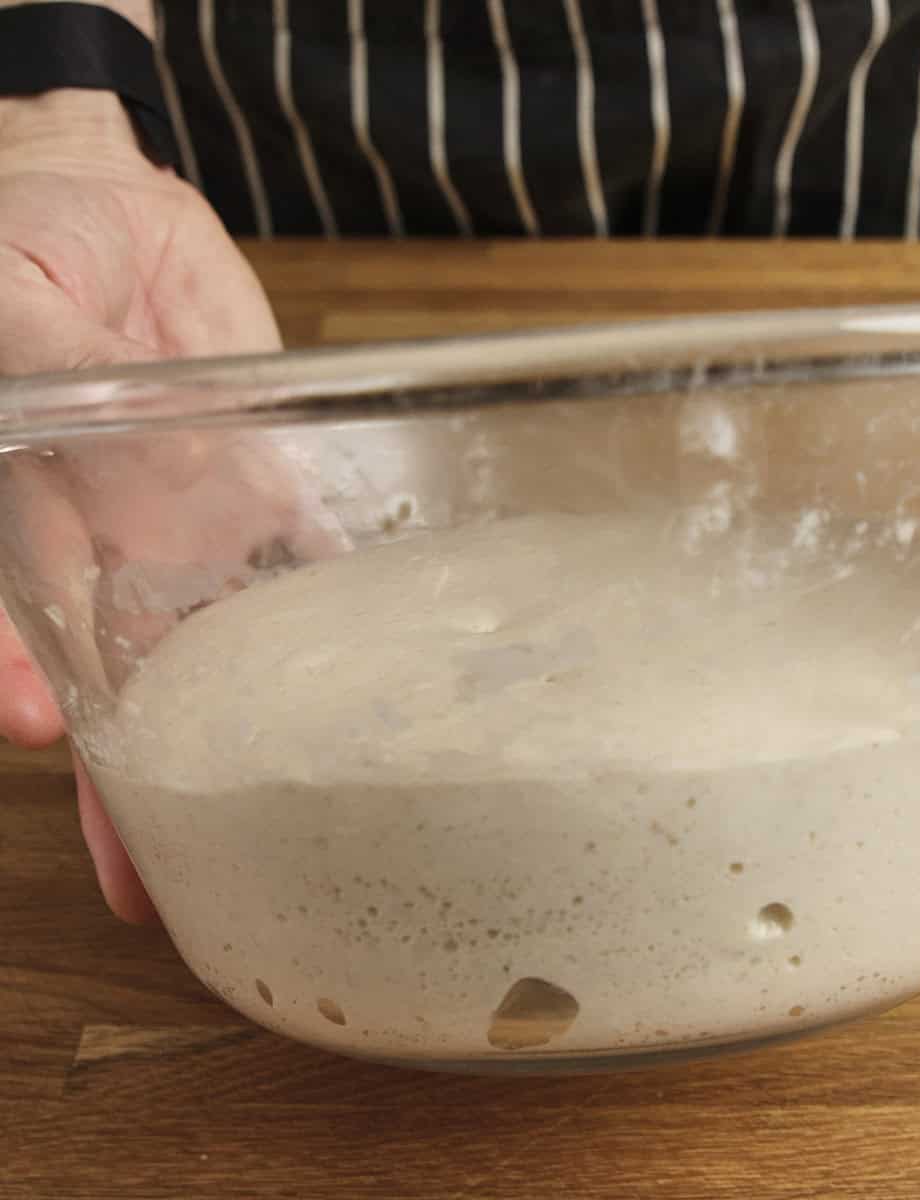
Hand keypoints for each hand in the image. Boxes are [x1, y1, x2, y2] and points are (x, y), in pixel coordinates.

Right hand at [0, 90, 284, 920]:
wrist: (109, 219)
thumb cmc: (31, 234)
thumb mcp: (14, 283)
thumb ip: (50, 366)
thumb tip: (106, 438)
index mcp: (37, 502)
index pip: (24, 613)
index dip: (20, 674)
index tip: (39, 738)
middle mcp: (113, 541)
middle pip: (121, 677)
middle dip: (133, 775)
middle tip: (152, 873)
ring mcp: (193, 528)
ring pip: (214, 651)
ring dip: (235, 735)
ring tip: (261, 827)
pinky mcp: (266, 497)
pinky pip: (300, 568)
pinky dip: (327, 626)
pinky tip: (358, 689)